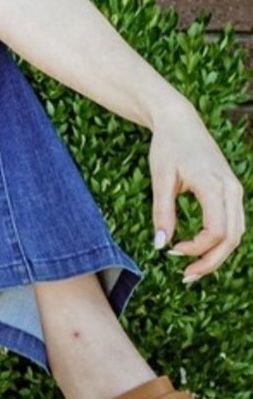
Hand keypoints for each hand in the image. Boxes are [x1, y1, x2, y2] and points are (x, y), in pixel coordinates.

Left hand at [149, 102, 245, 282]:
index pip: (217, 231)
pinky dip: (220, 240)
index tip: (171, 251)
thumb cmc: (167, 147)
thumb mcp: (160, 180)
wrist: (180, 122)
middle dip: (211, 261)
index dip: (197, 249)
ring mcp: (235, 190)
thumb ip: (162, 212)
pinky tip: (199, 249)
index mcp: (214, 186)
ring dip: (217, 254)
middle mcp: (232, 190)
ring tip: (192, 269)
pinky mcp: (231, 191)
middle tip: (186, 276)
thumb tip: (160, 245)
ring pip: (237, 232)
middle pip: (233, 238)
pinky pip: (233, 222)